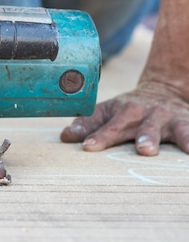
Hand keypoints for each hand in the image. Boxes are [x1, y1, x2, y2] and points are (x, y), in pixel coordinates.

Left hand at [61, 81, 188, 155]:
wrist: (165, 90)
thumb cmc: (128, 110)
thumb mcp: (107, 112)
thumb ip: (88, 124)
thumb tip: (64, 136)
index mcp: (120, 111)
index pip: (105, 124)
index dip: (96, 134)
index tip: (87, 146)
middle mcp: (142, 113)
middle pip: (134, 125)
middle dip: (130, 137)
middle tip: (132, 150)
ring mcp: (164, 118)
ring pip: (161, 128)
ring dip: (154, 138)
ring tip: (150, 151)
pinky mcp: (185, 123)